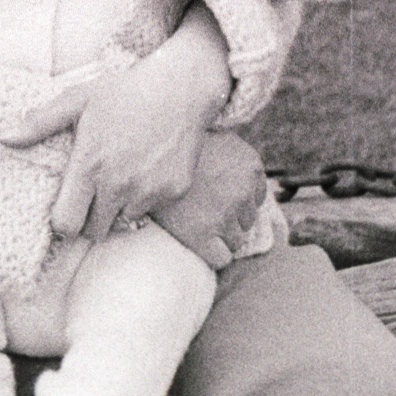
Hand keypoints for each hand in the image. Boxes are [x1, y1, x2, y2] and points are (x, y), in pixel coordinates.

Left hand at [1, 5, 231, 242]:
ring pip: (123, 222)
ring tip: (121, 175)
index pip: (66, 224)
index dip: (63, 221)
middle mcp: (118, 184)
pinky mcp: (173, 192)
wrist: (180, 87)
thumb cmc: (123, 92)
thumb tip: (2, 138)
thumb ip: (39, 124)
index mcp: (89, 166)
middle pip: (94, 231)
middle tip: (92, 192)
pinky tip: (145, 169)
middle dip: (89, 218)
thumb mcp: (77, 100)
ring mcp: (148, 191)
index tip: (66, 207)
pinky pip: (150, 210)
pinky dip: (145, 198)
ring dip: (118, 208)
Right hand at [152, 133, 267, 269]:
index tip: (215, 196)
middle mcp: (243, 189)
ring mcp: (225, 214)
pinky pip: (222, 258)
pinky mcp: (203, 234)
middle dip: (228, 217)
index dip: (236, 199)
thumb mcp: (209, 137)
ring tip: (195, 222)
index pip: (256, 196)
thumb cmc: (171, 146)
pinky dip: (212, 254)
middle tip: (202, 208)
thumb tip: (240, 178)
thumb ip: (229, 154)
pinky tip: (196, 241)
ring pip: (236, 240)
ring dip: (220, 235)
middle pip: (247, 219)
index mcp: (250, 164)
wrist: (139, 156)